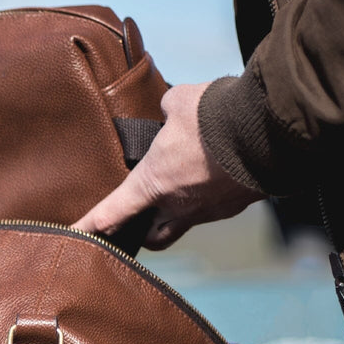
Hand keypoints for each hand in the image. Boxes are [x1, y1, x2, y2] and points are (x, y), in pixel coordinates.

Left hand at [76, 83, 264, 249]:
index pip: (109, 215)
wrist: (271, 128)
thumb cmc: (215, 117)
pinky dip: (211, 195)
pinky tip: (216, 173)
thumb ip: (165, 113)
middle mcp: (178, 207)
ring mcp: (210, 210)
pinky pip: (216, 208)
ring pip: (184, 225)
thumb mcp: (178, 104)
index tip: (73, 239)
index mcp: (152, 185)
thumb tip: (169, 112)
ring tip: (181, 189)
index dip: (88, 228)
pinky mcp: (238, 204)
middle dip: (141, 232)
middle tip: (136, 219)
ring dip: (177, 213)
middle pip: (151, 237)